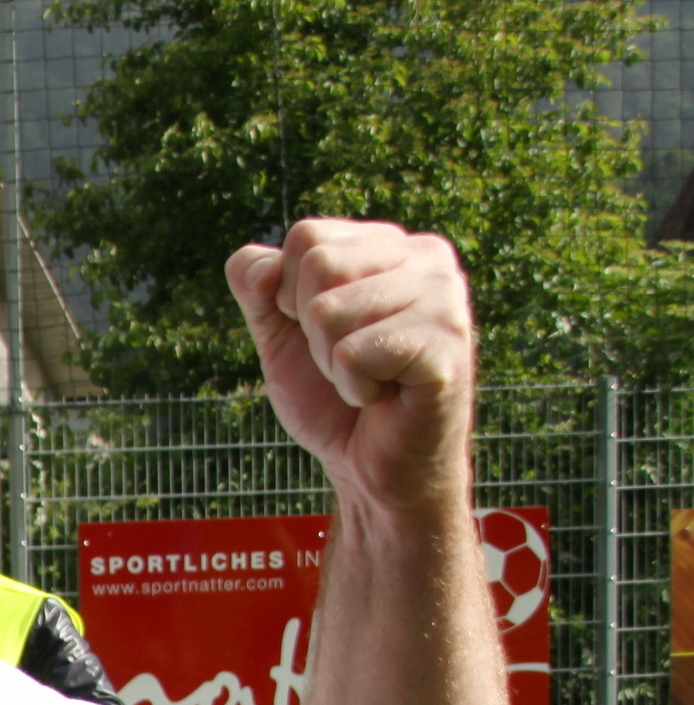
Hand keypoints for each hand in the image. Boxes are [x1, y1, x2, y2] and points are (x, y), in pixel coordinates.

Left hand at [227, 220, 475, 514]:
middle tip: (347, 359)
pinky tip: (385, 396)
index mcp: (390, 244)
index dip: (290, 294)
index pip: (306, 236)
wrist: (372, 468)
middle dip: (310, 329)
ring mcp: (445, 299)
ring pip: (330, 311)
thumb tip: (260, 266)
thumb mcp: (278, 332)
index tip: (323, 332)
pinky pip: (355, 354)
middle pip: (318, 264)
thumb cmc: (331, 397)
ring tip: (370, 378)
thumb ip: (256, 284)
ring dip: (332, 362)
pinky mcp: (447, 345)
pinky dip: (353, 387)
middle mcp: (428, 258)